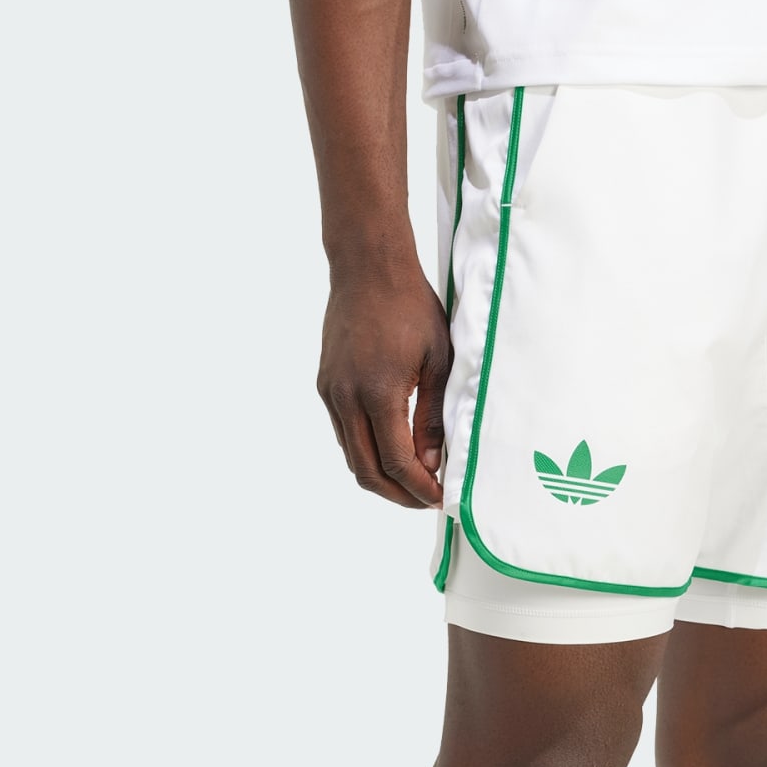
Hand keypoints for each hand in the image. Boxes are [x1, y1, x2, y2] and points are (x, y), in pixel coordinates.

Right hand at [316, 261, 450, 508]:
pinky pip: (344, 433)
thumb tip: (432, 464)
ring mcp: (331, 392)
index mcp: (378, 393)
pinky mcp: (325, 385)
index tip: (441, 497)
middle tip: (426, 499)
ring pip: (352, 456)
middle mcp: (346, 398)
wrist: (367, 267)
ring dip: (381, 477)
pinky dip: (366, 452)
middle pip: (367, 471)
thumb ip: (434, 417)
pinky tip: (391, 450)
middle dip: (398, 494)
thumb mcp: (438, 362)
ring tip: (413, 480)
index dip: (419, 488)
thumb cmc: (411, 307)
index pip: (397, 462)